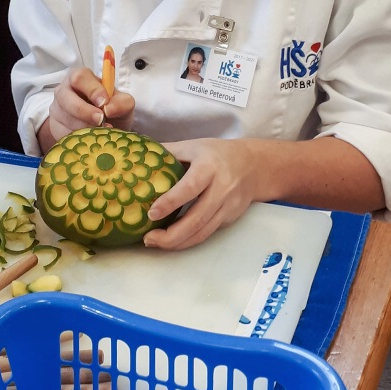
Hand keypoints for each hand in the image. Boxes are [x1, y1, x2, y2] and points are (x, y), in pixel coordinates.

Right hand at [40, 67, 134, 149]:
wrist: (105, 128)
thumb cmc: (111, 109)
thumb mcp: (123, 104)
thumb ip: (122, 102)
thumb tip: (108, 109)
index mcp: (81, 78)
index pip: (80, 78)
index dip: (91, 90)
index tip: (104, 103)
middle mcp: (64, 90)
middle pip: (65, 97)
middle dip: (84, 111)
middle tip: (100, 121)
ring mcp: (57, 109)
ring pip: (64, 118)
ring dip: (84, 127)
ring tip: (99, 132)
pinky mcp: (54, 127)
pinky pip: (62, 133)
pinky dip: (78, 138)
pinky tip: (89, 139)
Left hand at [143, 138, 259, 251]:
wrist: (254, 165)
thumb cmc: (217, 154)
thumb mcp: (193, 146)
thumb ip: (167, 152)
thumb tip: (136, 155)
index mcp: (209, 166)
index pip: (190, 187)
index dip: (171, 202)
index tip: (151, 213)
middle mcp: (222, 188)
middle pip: (197, 218)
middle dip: (171, 234)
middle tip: (148, 238)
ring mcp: (228, 206)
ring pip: (202, 232)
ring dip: (177, 242)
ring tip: (154, 243)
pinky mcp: (230, 218)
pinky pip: (207, 233)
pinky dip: (188, 240)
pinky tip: (171, 241)